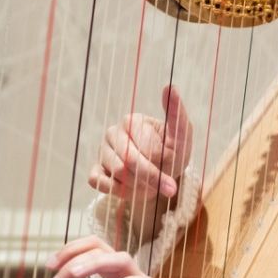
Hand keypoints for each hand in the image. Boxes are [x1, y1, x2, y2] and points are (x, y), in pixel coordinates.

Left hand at [47, 235, 210, 277]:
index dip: (71, 249)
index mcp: (116, 269)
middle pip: (102, 248)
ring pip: (120, 259)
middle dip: (73, 257)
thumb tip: (73, 277)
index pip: (94, 245)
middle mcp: (128, 270)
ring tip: (73, 275)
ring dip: (94, 263)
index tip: (49, 265)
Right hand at [89, 84, 193, 205]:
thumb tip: (170, 87)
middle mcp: (113, 133)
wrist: (165, 174)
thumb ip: (176, 113)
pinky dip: (118, 191)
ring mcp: (102, 152)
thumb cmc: (174, 151)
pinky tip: (133, 191)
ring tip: (153, 187)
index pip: (143, 146)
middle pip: (128, 161)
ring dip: (139, 186)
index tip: (172, 164)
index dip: (159, 159)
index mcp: (132, 121)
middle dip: (151, 177)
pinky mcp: (96, 171)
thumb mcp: (182, 134)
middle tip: (168, 187)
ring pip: (116, 173)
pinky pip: (98, 182)